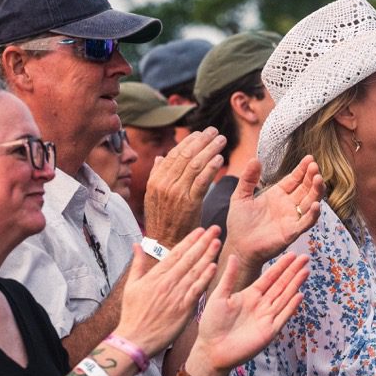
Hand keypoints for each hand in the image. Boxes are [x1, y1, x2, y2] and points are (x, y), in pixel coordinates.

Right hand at [113, 226, 220, 355]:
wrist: (134, 340)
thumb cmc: (132, 314)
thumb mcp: (131, 286)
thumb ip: (137, 264)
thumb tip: (137, 244)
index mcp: (155, 276)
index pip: (176, 253)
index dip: (190, 241)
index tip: (201, 230)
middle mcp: (167, 283)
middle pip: (188, 259)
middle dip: (203, 242)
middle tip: (215, 229)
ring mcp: (176, 295)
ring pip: (195, 272)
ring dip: (208, 256)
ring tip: (217, 242)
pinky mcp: (183, 309)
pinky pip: (196, 291)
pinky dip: (205, 279)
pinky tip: (214, 267)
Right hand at [143, 128, 226, 247]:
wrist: (165, 244)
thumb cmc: (164, 220)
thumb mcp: (154, 197)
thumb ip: (158, 175)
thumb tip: (161, 157)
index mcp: (155, 180)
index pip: (174, 154)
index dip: (189, 141)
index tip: (201, 133)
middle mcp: (164, 184)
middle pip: (185, 155)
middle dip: (202, 140)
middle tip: (215, 131)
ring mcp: (176, 193)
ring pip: (195, 165)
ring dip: (210, 149)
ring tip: (221, 141)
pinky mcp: (189, 203)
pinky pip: (202, 181)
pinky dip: (211, 167)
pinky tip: (220, 159)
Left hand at [188, 252, 308, 375]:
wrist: (211, 349)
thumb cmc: (212, 324)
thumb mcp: (219, 296)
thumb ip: (229, 277)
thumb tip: (234, 255)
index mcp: (250, 295)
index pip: (270, 277)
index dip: (281, 266)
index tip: (291, 254)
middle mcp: (261, 304)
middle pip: (281, 285)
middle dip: (293, 271)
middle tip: (305, 257)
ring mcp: (266, 318)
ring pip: (285, 297)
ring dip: (295, 285)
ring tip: (306, 271)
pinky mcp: (269, 331)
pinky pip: (283, 316)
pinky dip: (291, 306)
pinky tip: (300, 295)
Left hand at [224, 157, 322, 272]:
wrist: (238, 246)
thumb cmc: (239, 224)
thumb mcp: (240, 196)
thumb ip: (248, 179)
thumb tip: (254, 159)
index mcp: (277, 195)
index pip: (294, 179)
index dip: (302, 169)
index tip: (310, 158)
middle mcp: (288, 205)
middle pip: (305, 188)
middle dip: (312, 177)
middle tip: (315, 167)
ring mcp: (292, 218)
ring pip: (310, 202)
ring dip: (316, 192)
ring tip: (318, 179)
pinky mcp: (292, 232)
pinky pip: (306, 222)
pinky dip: (313, 214)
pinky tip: (317, 205)